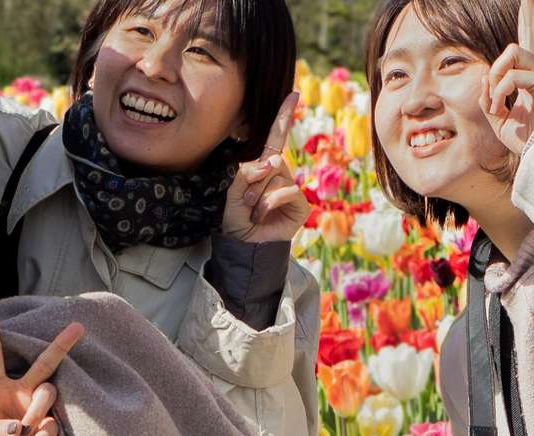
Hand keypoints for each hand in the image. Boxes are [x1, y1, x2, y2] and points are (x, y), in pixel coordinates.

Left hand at [0, 297, 82, 435]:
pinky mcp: (47, 427)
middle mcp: (21, 390)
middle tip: (79, 327)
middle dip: (60, 345)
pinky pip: (53, 423)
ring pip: (49, 392)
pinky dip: (44, 433)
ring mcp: (36, 407)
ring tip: (25, 428)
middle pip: (43, 362)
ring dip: (38, 408)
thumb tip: (18, 426)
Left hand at [221, 92, 311, 244]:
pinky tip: (262, 216)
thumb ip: (248, 172)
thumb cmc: (236, 217)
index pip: (277, 137)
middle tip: (246, 201)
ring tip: (252, 211)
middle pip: (271, 160)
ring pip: (276, 177)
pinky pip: (285, 191)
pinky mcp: (300, 205)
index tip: (293, 94)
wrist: (243, 243)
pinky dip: (268, 203)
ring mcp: (291, 189)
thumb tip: (273, 162)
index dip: (284, 116)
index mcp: (265, 166)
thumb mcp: (233, 190)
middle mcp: (281, 174)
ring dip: (258, 195)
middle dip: (253, 181)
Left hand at [480, 0, 533, 156]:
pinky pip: (512, 76)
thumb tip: (486, 79)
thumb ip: (491, 99)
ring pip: (513, 51)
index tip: (529, 2)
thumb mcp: (500, 120)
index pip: (532, 45)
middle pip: (529, 36)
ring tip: (495, 99)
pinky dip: (500, 92)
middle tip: (520, 19)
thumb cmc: (528, 141)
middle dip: (527, 18)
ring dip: (496, 74)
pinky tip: (499, 107)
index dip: (530, 23)